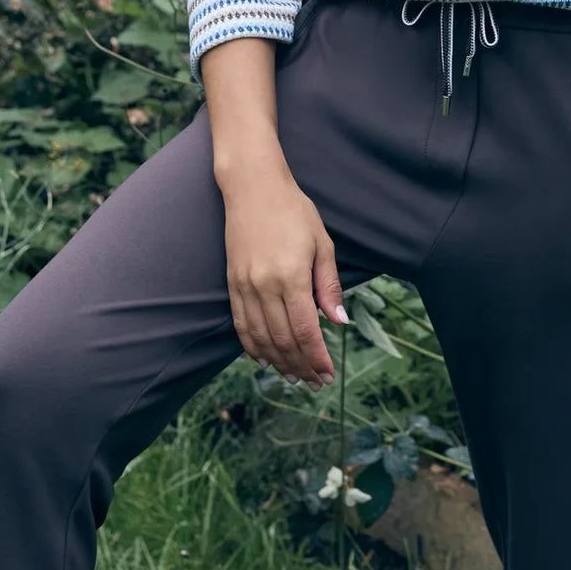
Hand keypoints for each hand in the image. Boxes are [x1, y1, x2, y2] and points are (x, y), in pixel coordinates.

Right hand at [220, 168, 348, 389]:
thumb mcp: (321, 243)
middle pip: (282, 340)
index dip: (316, 357)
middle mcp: (264, 286)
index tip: (327, 373)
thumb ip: (328, 285)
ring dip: (279, 362)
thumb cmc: (294, 210)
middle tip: (315, 382)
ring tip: (294, 376)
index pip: (304, 330)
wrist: (253, 187)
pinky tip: (265, 359)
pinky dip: (253, 347)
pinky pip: (241, 325)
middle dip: (301, 365)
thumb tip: (338, 321)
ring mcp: (245, 286)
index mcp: (291, 276)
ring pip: (261, 338)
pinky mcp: (232, 284)